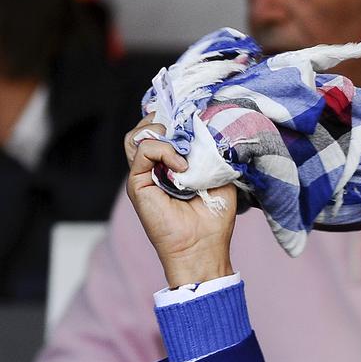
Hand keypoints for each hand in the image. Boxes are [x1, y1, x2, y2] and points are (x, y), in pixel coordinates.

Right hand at [124, 115, 236, 287]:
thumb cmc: (214, 217)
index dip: (175, 117)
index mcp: (174, 163)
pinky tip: (182, 166)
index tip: (195, 114)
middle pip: (147, 127)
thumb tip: (207, 126)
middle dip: (167, 119)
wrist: (203, 246)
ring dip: (162, 131)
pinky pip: (142, 150)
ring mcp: (144, 174)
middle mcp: (156, 166)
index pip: (165, 129)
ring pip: (138, 135)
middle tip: (188, 126)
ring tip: (183, 146)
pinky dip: (163, 150)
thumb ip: (212, 152)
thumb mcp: (221, 176)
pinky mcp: (137, 183)